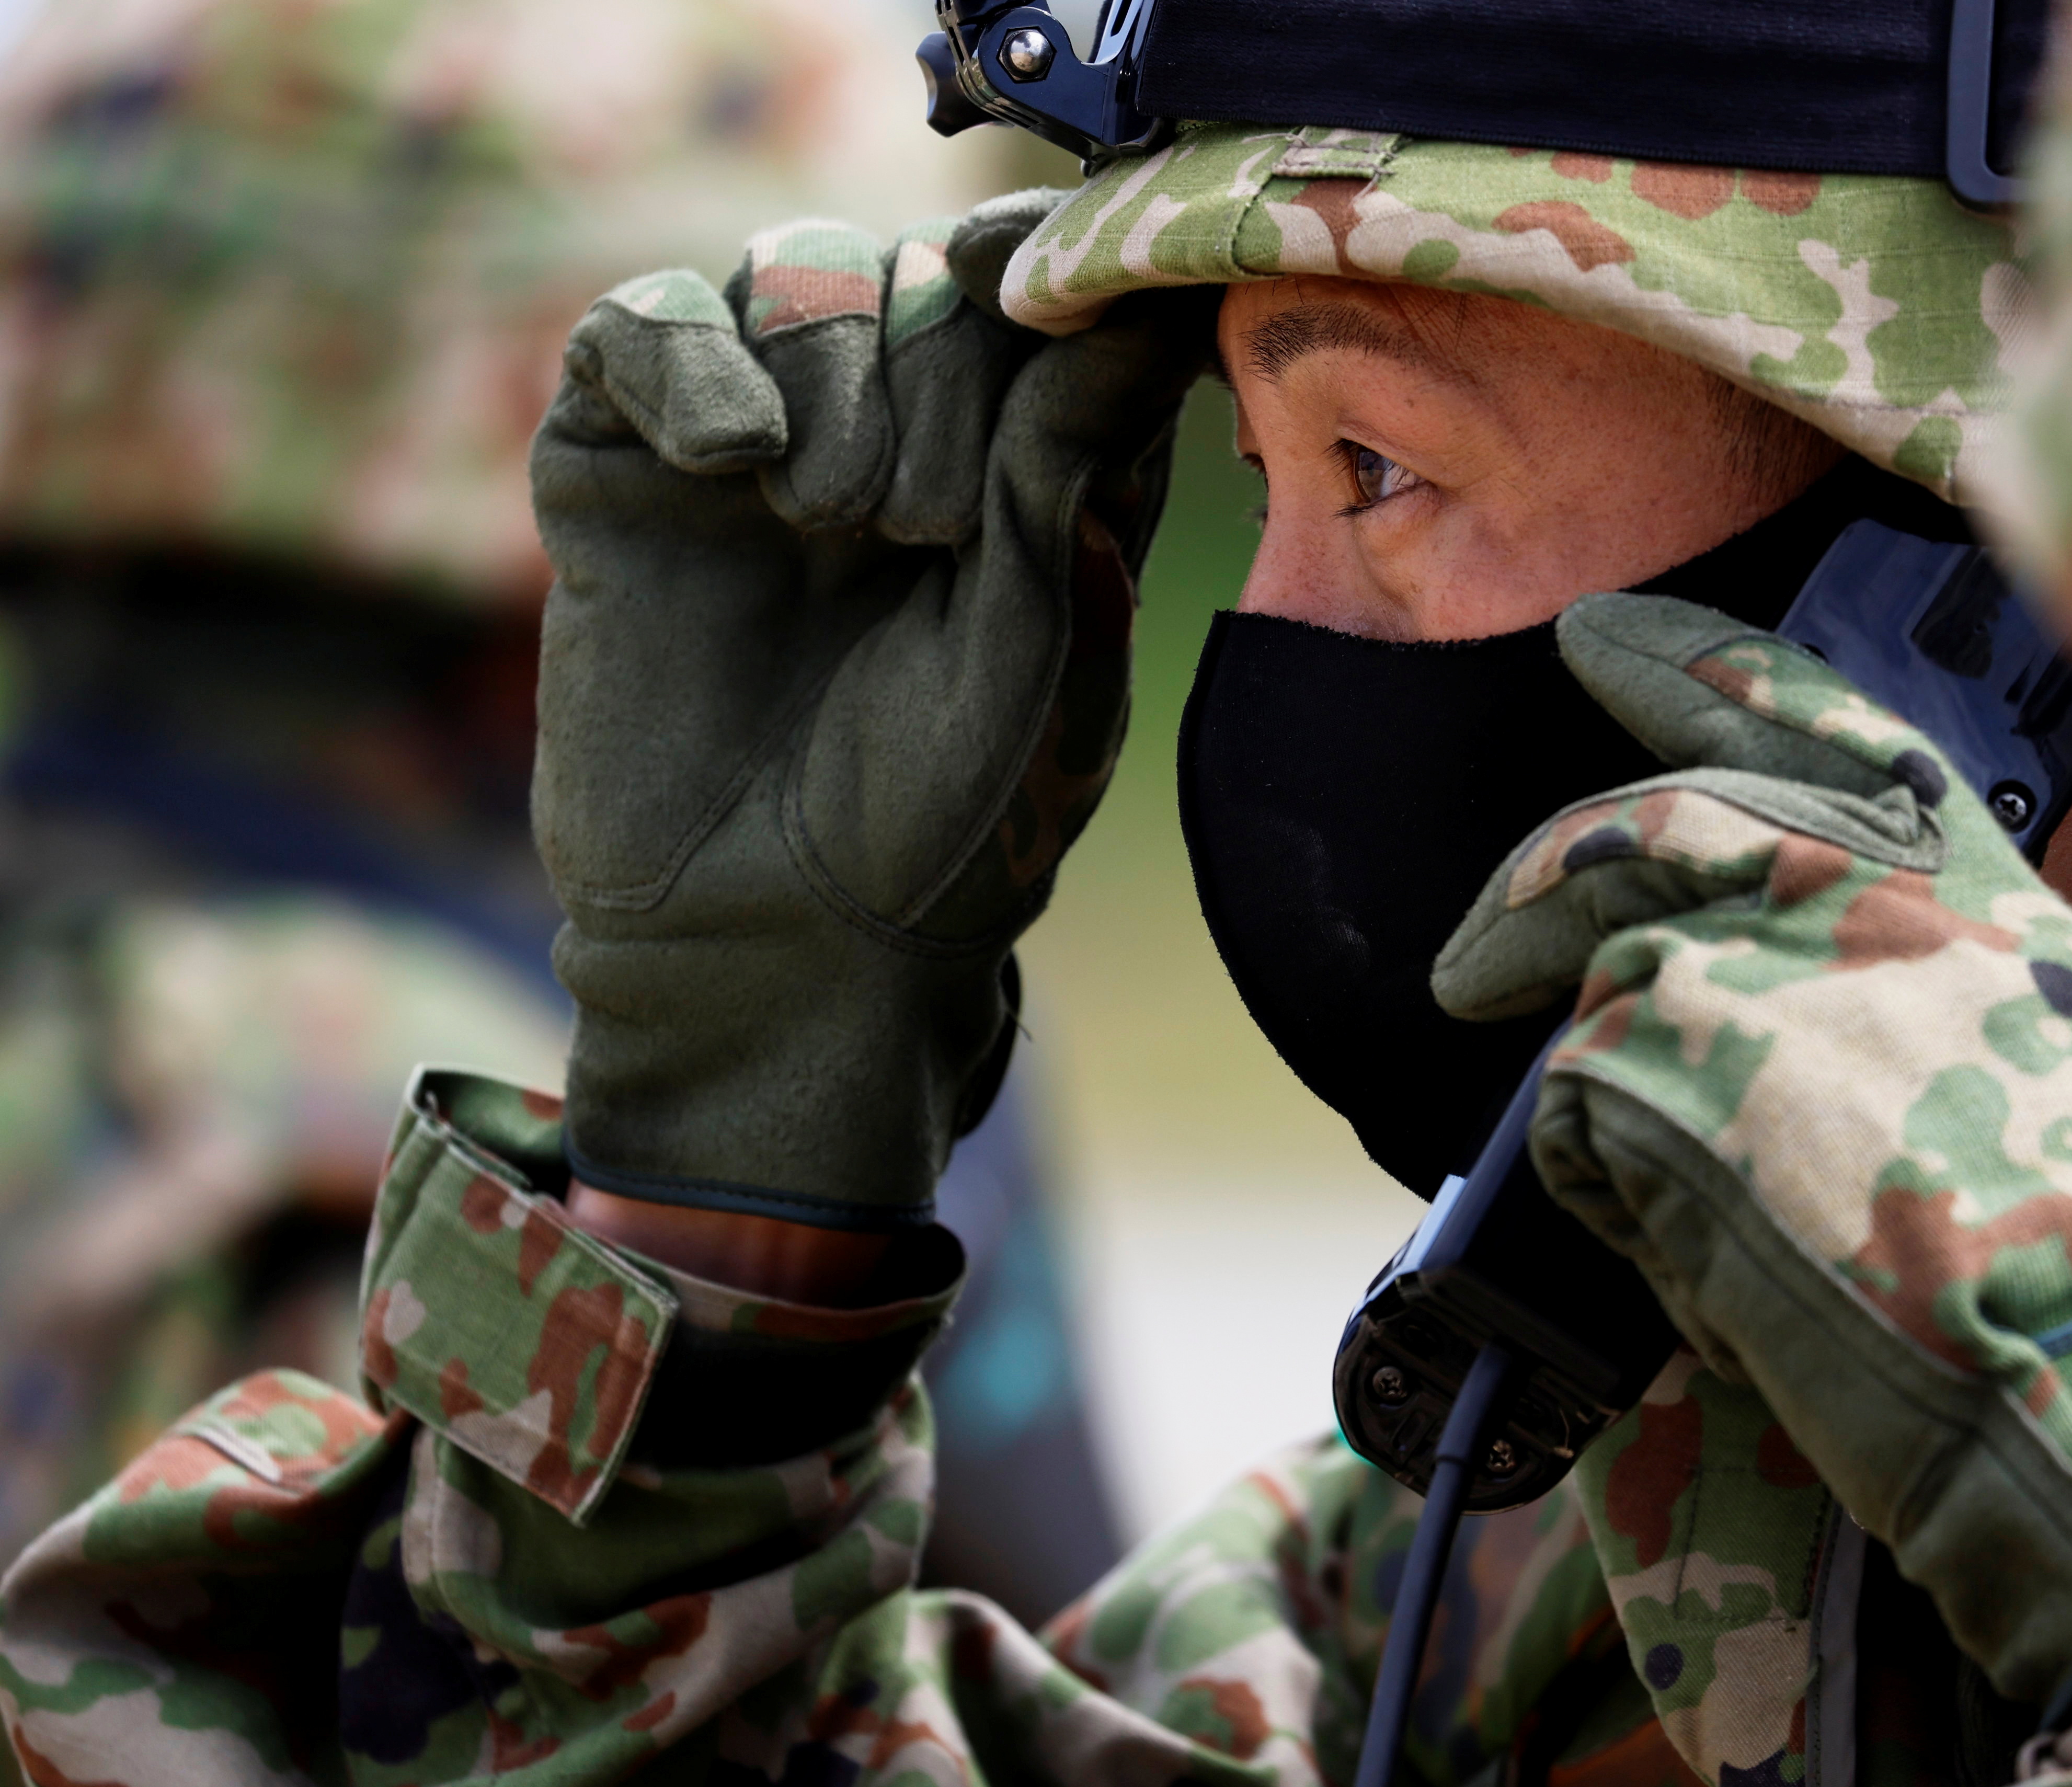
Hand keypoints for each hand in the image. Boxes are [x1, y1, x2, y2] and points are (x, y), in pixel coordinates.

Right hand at [531, 198, 1203, 1227]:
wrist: (777, 943)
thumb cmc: (945, 818)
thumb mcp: (1041, 638)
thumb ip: (1072, 462)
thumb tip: (1152, 302)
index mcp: (1025, 472)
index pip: (1043, 291)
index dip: (1041, 261)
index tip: (1036, 296)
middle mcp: (895, 438)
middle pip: (921, 273)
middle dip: (937, 363)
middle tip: (918, 527)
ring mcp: (756, 446)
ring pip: (794, 269)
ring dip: (829, 364)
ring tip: (831, 518)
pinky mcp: (624, 470)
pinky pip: (640, 321)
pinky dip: (689, 356)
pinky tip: (729, 461)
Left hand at [1435, 596, 2071, 1706]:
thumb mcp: (2058, 1060)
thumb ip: (1928, 988)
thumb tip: (1796, 1002)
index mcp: (1981, 888)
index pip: (1836, 727)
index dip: (1712, 673)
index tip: (1608, 640)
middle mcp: (1873, 891)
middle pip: (1667, 823)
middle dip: (1546, 871)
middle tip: (1469, 951)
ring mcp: (1763, 954)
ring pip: (1607, 975)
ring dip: (1575, 1058)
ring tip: (1568, 1116)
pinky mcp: (1666, 1045)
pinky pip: (1571, 1108)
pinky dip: (1597, 1184)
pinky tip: (1685, 1260)